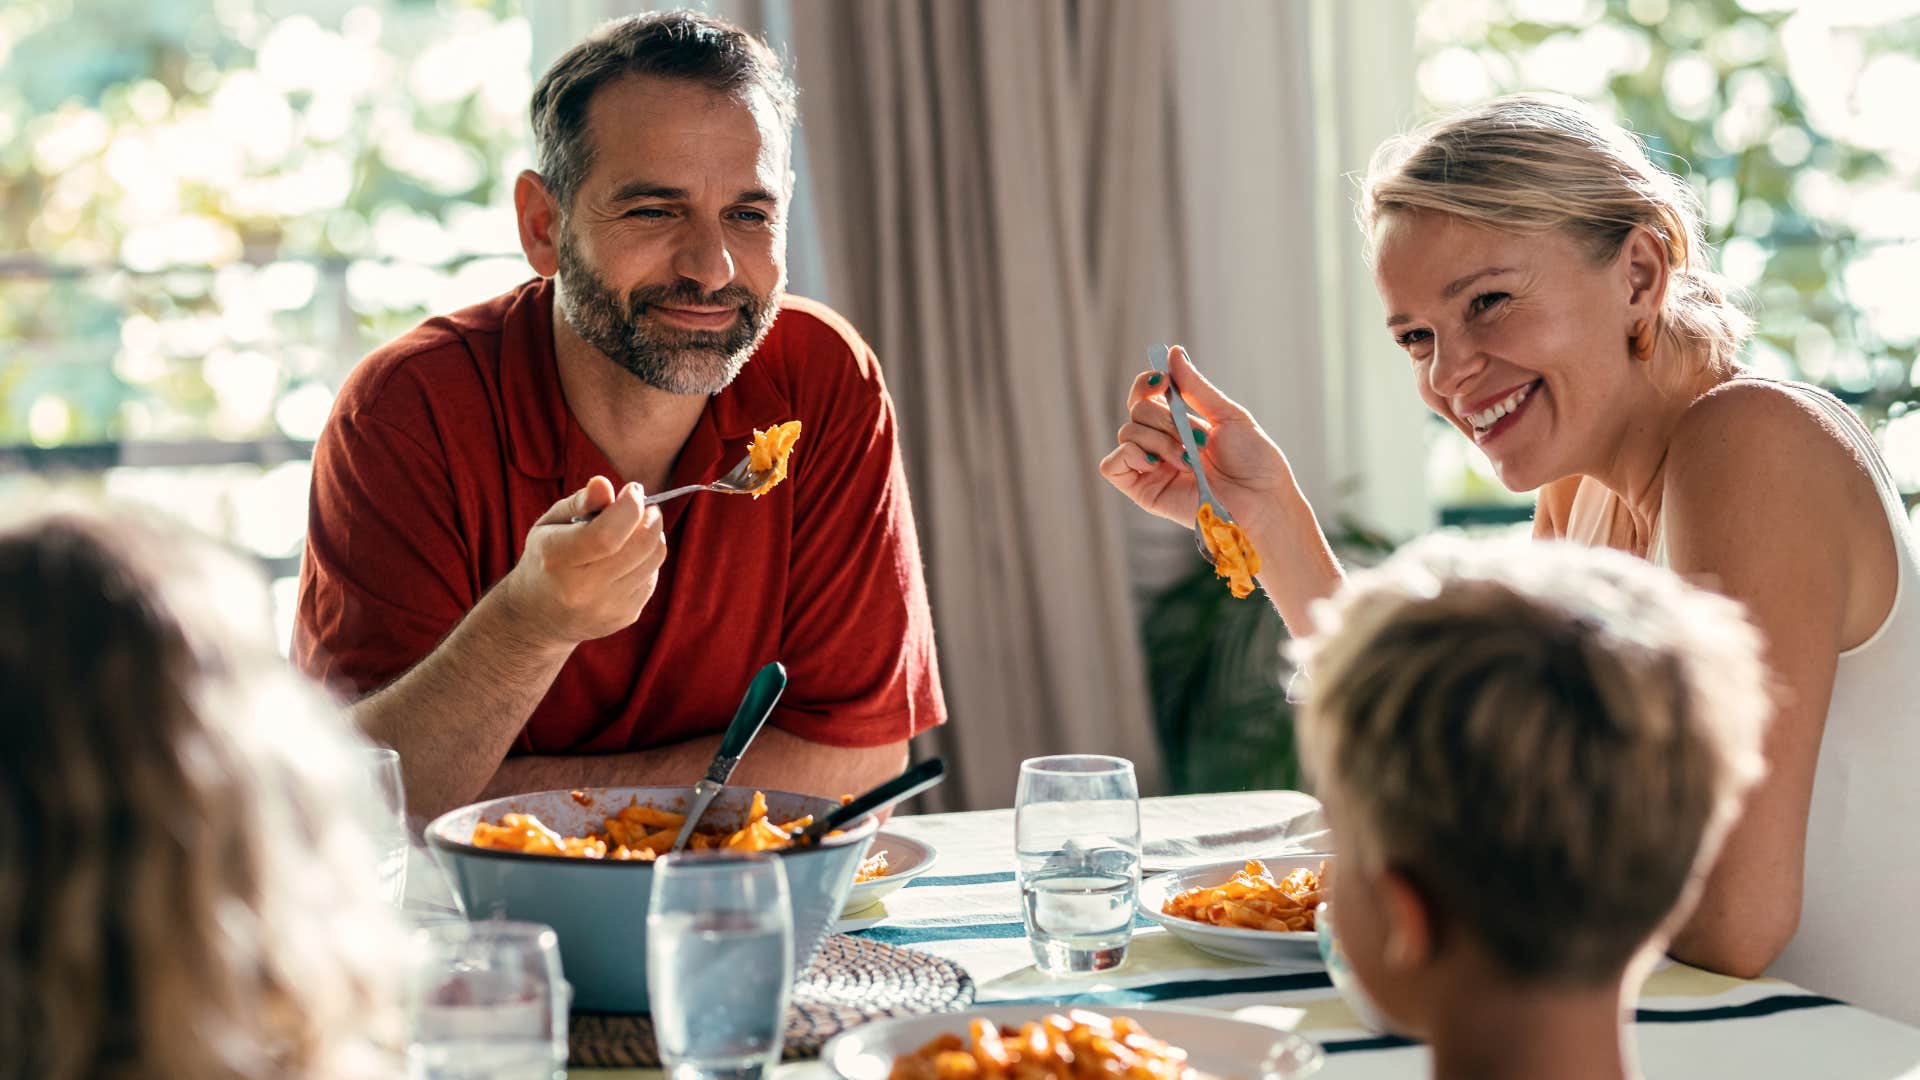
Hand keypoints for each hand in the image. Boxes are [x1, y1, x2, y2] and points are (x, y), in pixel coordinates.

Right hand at [497, 476, 667, 648]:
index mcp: (556, 560)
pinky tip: (628, 555)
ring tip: (635, 527)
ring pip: (653, 559)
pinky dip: (647, 558)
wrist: (538, 618)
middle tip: (642, 504)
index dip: (629, 506)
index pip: (607, 534)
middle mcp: (582, 590)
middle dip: (650, 516)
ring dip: (653, 534)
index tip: (633, 489)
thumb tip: (604, 483)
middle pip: (640, 545)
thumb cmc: (545, 559)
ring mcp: (607, 608)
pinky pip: (652, 576)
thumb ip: (579, 502)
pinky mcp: (626, 616)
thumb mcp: (550, 524)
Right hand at [1098, 345, 1297, 529]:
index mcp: (1179, 425)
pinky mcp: (1145, 491)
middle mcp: (1162, 444)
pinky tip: (1157, 463)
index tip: (1164, 381)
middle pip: (1136, 411)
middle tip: (1197, 436)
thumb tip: (1173, 353)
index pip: (1145, 396)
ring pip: (1127, 433)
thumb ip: (1196, 387)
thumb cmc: (1255, 461)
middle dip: (1165, 418)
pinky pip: (1112, 466)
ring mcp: (1152, 468)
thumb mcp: (1227, 415)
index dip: (1147, 384)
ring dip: (1160, 440)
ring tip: (1190, 459)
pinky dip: (1130, 455)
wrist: (1262, 499)